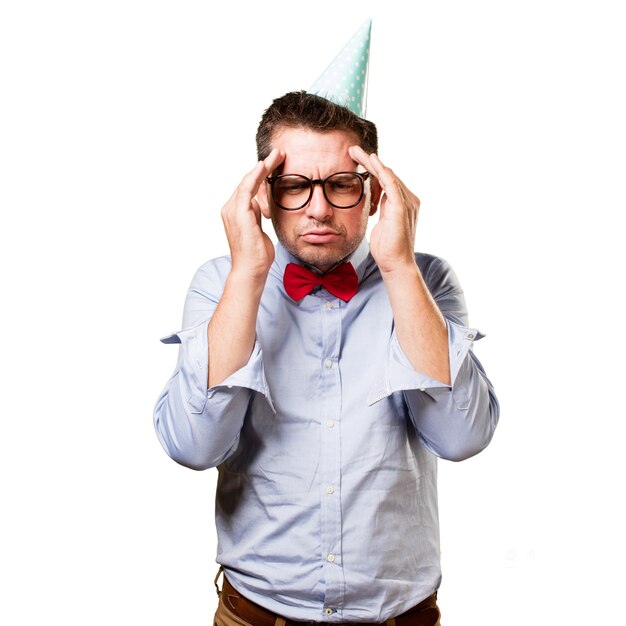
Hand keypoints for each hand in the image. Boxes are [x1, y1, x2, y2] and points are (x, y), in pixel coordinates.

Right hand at [220, 148, 284, 280]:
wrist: (251, 271)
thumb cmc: (257, 255)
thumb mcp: (259, 230)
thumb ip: (257, 216)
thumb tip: (261, 206)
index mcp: (234, 212)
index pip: (248, 187)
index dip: (261, 174)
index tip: (276, 163)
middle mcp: (229, 209)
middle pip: (247, 181)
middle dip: (264, 166)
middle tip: (279, 153)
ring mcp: (232, 211)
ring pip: (247, 181)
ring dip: (263, 167)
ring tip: (277, 155)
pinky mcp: (239, 214)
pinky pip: (247, 189)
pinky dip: (256, 176)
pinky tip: (265, 166)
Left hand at [348, 146, 419, 274]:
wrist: (396, 265)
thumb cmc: (387, 250)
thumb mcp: (381, 225)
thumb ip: (381, 211)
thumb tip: (374, 203)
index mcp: (403, 204)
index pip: (387, 181)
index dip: (372, 169)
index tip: (356, 161)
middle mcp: (409, 200)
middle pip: (387, 174)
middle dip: (369, 161)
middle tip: (352, 150)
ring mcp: (407, 202)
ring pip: (387, 175)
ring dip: (371, 162)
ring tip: (355, 152)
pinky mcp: (401, 207)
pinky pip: (390, 183)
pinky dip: (381, 170)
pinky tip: (371, 160)